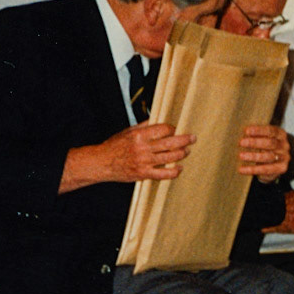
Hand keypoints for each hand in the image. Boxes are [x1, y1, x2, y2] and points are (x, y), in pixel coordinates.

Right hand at [79, 124, 195, 184]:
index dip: (173, 129)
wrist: (101, 163)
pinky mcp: (144, 174)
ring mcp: (144, 162)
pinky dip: (174, 171)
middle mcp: (143, 148)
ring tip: (187, 151)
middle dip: (185, 140)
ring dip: (182, 153)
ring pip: (170, 157)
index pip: (164, 130)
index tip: (176, 129)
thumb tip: (159, 119)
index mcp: (139, 136)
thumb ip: (144, 125)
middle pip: (171, 143)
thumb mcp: (128, 131)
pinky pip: (164, 174)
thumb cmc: (114, 146)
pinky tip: (179, 168)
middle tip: (193, 138)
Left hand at [237, 124, 290, 182]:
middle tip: (241, 143)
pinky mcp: (281, 168)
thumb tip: (236, 132)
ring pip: (268, 156)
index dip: (259, 130)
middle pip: (270, 143)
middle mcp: (284, 145)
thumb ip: (255, 135)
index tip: (246, 131)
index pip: (271, 130)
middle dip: (255, 143)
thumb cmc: (264, 148)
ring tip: (241, 156)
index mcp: (280, 134)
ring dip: (253, 156)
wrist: (272, 164)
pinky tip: (242, 169)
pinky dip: (253, 169)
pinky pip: (266, 169)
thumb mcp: (262, 138)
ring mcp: (284, 157)